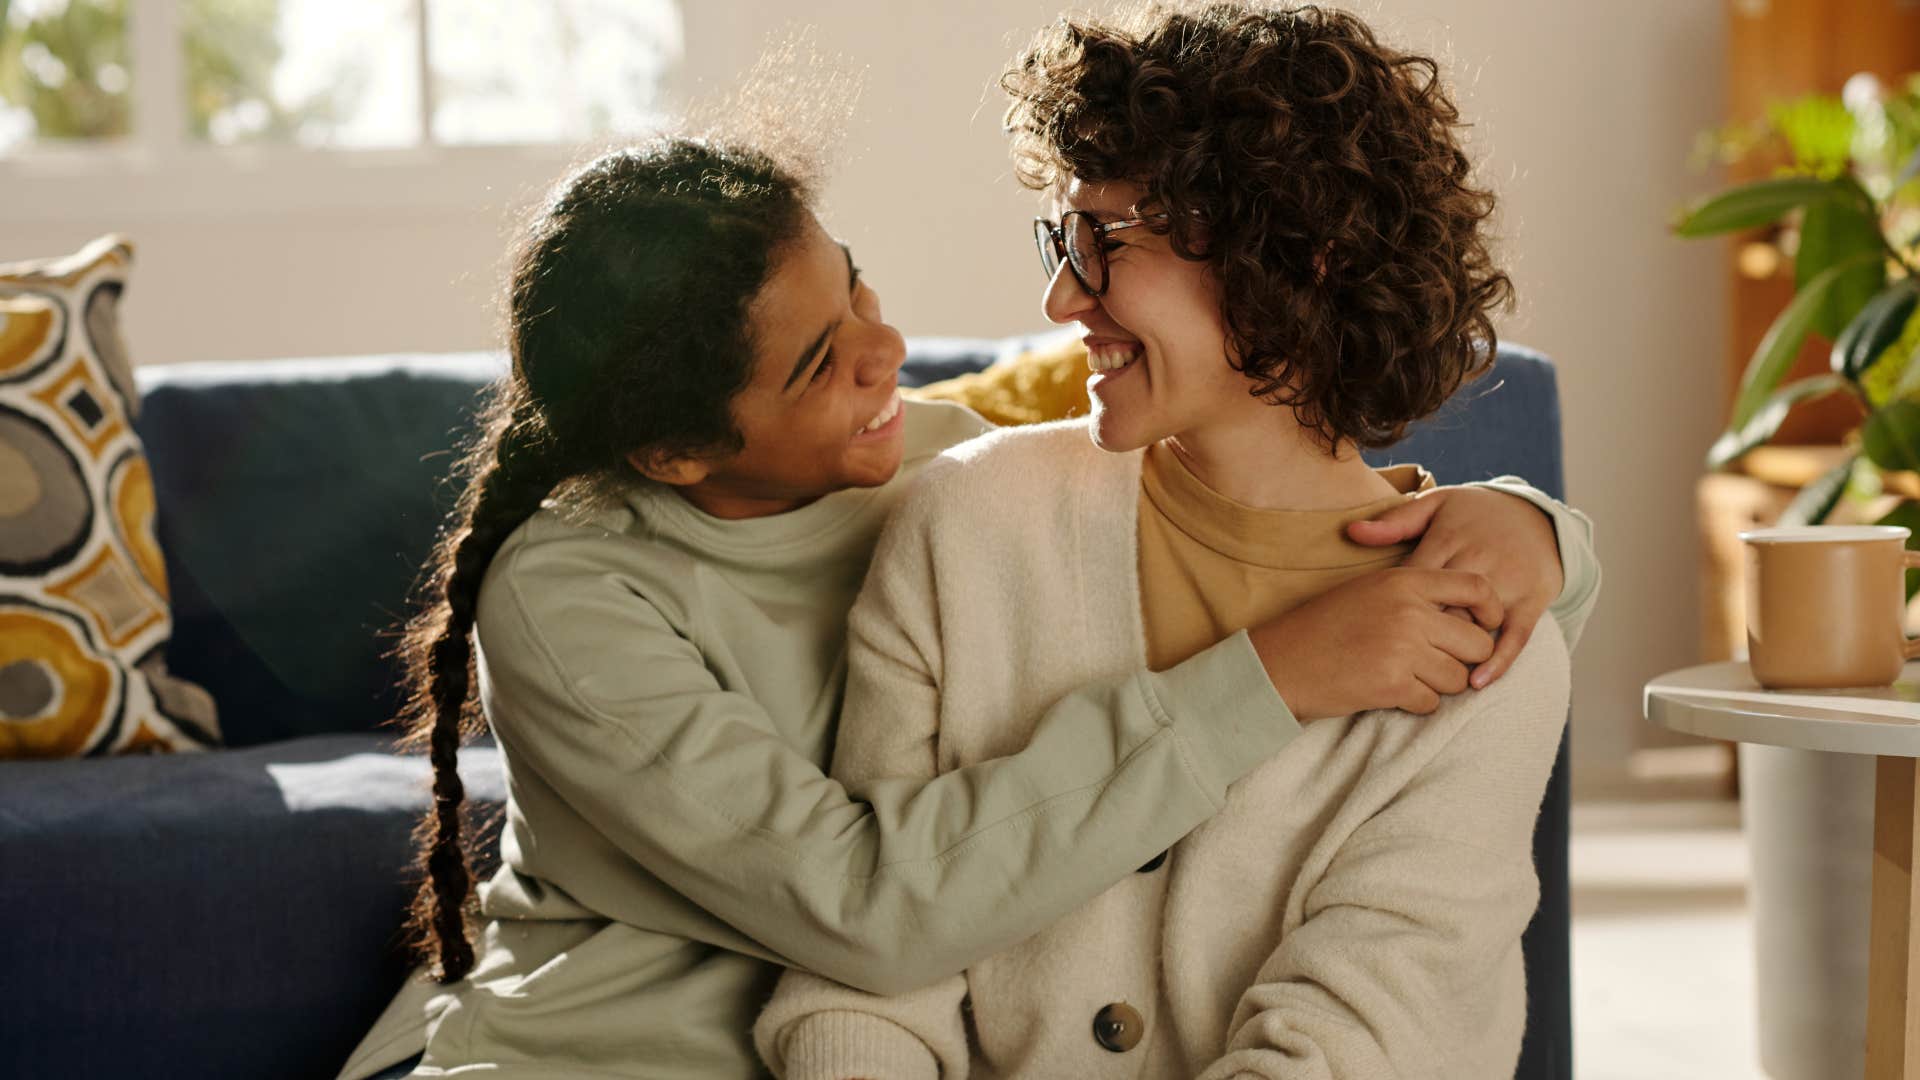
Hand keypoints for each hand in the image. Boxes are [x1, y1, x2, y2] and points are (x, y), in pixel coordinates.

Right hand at [1247, 567, 1501, 719]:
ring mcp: (1402, 649)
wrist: (1279, 663)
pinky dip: (1415, 703)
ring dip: (1438, 685)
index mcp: (1404, 581)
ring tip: (1405, 678)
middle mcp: (1408, 611)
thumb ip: (1415, 595)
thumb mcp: (1369, 592)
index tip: (1486, 626)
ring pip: (1458, 678)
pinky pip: (1431, 702)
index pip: (1476, 587)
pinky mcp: (1392, 685)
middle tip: (1436, 664)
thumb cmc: (1323, 627)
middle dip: (1464, 660)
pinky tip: (1389, 692)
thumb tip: (1467, 614)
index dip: (1491, 611)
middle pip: (1477, 642)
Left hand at [1346, 486, 1560, 688]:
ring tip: (1427, 677)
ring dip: (1453, 653)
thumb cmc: (1474, 515)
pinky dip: (1498, 661)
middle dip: (1418, 636)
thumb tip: (1352, 531)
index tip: (1376, 631)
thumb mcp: (1435, 506)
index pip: (1414, 580)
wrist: (1536, 515)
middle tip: (1394, 661)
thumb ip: (1395, 522)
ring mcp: (1508, 582)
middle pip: (1442, 607)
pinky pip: (1517, 636)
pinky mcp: (1532, 600)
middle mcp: (1479, 560)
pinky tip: (1477, 682)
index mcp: (1448, 539)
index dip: (1393, 609)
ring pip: (1476, 625)